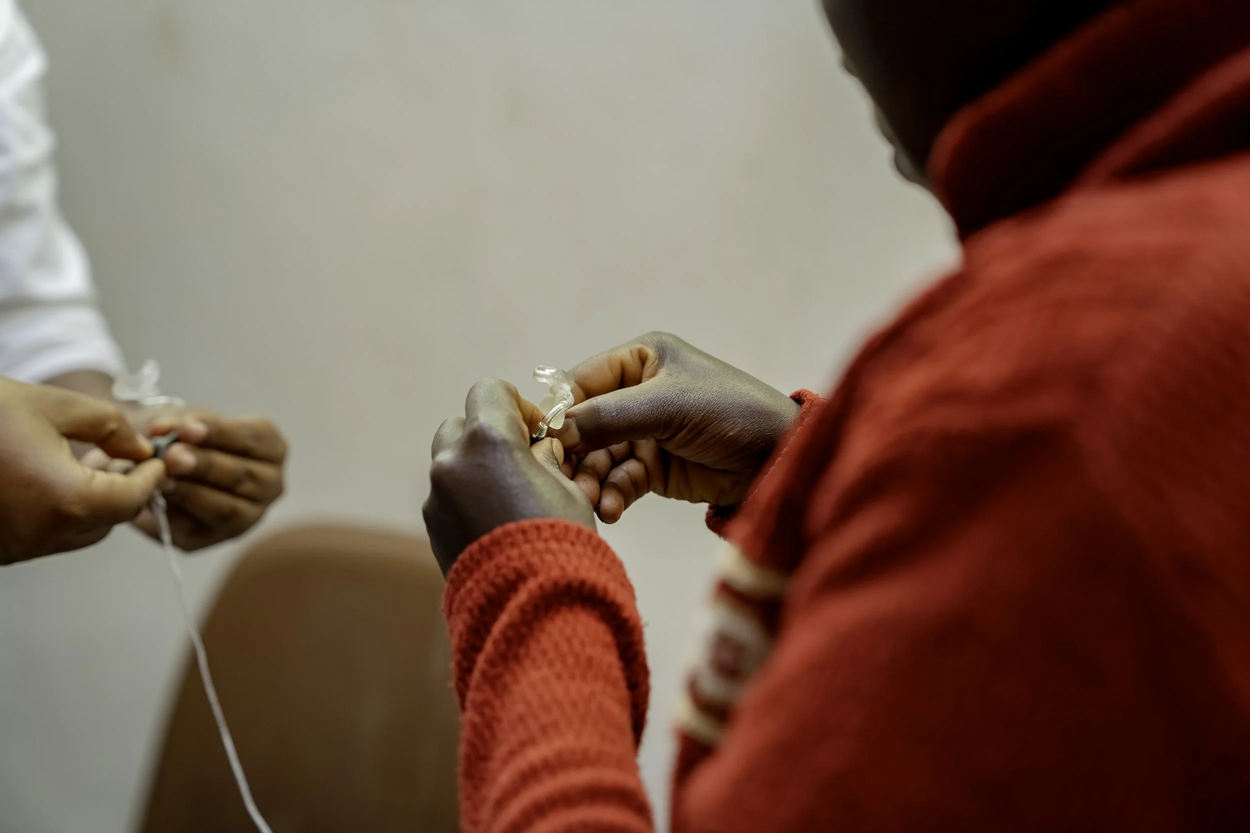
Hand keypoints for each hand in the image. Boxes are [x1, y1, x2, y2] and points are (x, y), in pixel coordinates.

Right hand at [0, 379, 164, 564]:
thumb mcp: (52, 405)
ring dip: (94, 501)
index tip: (158, 456)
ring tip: (90, 459)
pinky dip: (61, 509)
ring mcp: (15, 548)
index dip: (152, 475)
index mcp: (66, 502)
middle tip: (126, 456)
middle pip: (109, 521)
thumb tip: (138, 449)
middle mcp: (41, 535)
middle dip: (125, 489)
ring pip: (78, 532)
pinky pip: (44, 534)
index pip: (133, 499)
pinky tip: (54, 473)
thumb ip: (109, 427)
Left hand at [89, 408, 287, 550]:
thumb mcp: (185, 422)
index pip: (252, 439)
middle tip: (172, 456)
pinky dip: (175, 515)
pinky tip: (154, 499)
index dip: (219, 433)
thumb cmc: (186, 438)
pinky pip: (198, 530)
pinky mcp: (214, 536)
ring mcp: (248, 515)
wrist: (164, 466)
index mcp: (270, 448)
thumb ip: (177, 425)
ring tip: (160, 478)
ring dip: (190, 493)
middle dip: (204, 465)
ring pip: (225, 508)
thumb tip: (160, 431)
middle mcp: (269, 485)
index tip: (186, 428)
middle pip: (242, 476)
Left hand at [424, 379, 594, 574]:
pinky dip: (467, 499)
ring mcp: (437, 495)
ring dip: (475, 468)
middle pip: (460, 425)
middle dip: (488, 436)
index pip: (489, 390)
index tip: (535, 432)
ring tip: (509, 498)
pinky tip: (496, 524)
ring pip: (451, 462)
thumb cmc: (559, 538)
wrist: (533, 602)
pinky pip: (448, 497)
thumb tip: (538, 451)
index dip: (515, 405)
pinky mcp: (432, 526)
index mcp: (488, 439)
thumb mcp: (568, 486)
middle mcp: (453, 461)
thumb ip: (546, 458)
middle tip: (521, 462)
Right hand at [553, 332, 798, 522]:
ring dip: (590, 481)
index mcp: (641, 360)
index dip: (560, 412)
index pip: (581, 383)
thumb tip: (555, 429)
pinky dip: (612, 495)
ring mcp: (644, 432)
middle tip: (563, 482)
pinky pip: (618, 480)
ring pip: (598, 457)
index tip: (543, 443)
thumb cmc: (730, 413)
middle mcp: (637, 393)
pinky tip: (611, 511)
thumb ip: (609, 416)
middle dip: (573, 455)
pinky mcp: (653, 467)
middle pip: (584, 425)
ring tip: (590, 503)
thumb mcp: (667, 406)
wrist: (779, 457)